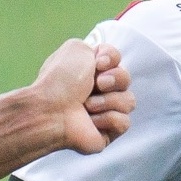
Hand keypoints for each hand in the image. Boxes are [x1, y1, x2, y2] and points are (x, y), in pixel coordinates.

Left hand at [30, 38, 133, 154]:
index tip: (99, 64)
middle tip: (97, 84)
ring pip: (129, 101)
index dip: (112, 59)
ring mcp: (104, 112)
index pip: (117, 59)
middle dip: (114, 79)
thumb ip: (97, 47)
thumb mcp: (76, 48)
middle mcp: (98, 90)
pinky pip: (124, 122)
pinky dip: (108, 119)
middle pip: (126, 79)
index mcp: (90, 70)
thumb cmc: (60, 81)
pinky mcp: (107, 133)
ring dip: (108, 100)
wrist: (51, 111)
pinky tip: (90, 121)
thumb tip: (106, 62)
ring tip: (87, 105)